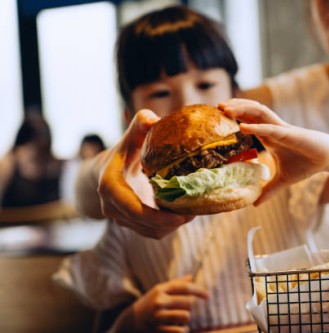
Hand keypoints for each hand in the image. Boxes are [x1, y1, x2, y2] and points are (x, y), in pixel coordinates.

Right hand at [96, 110, 193, 238]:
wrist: (109, 169)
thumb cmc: (125, 151)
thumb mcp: (131, 136)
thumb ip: (140, 125)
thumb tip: (152, 118)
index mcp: (110, 187)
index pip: (132, 208)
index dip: (157, 217)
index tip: (182, 216)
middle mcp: (112, 207)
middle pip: (144, 224)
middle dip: (170, 222)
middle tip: (195, 212)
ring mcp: (121, 218)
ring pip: (150, 231)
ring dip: (172, 226)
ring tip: (194, 212)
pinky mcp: (131, 224)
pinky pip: (152, 232)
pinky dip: (169, 227)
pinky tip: (185, 214)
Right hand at [129, 275, 208, 332]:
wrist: (129, 322)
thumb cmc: (148, 304)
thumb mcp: (158, 291)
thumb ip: (175, 284)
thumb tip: (191, 276)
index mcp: (160, 290)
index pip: (184, 288)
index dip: (198, 290)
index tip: (208, 295)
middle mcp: (159, 302)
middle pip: (188, 303)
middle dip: (189, 308)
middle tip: (182, 310)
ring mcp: (157, 317)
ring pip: (186, 317)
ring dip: (185, 320)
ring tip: (178, 320)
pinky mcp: (157, 330)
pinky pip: (180, 330)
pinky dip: (181, 330)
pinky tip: (174, 329)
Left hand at [219, 99, 328, 203]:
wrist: (327, 159)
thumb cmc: (306, 164)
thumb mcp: (283, 180)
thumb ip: (269, 190)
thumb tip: (255, 204)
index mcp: (270, 136)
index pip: (249, 120)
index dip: (235, 115)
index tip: (218, 116)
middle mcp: (273, 129)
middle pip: (250, 111)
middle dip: (234, 107)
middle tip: (217, 107)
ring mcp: (282, 129)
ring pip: (259, 112)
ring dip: (241, 109)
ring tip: (226, 109)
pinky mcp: (291, 134)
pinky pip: (271, 128)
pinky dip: (256, 127)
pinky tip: (242, 127)